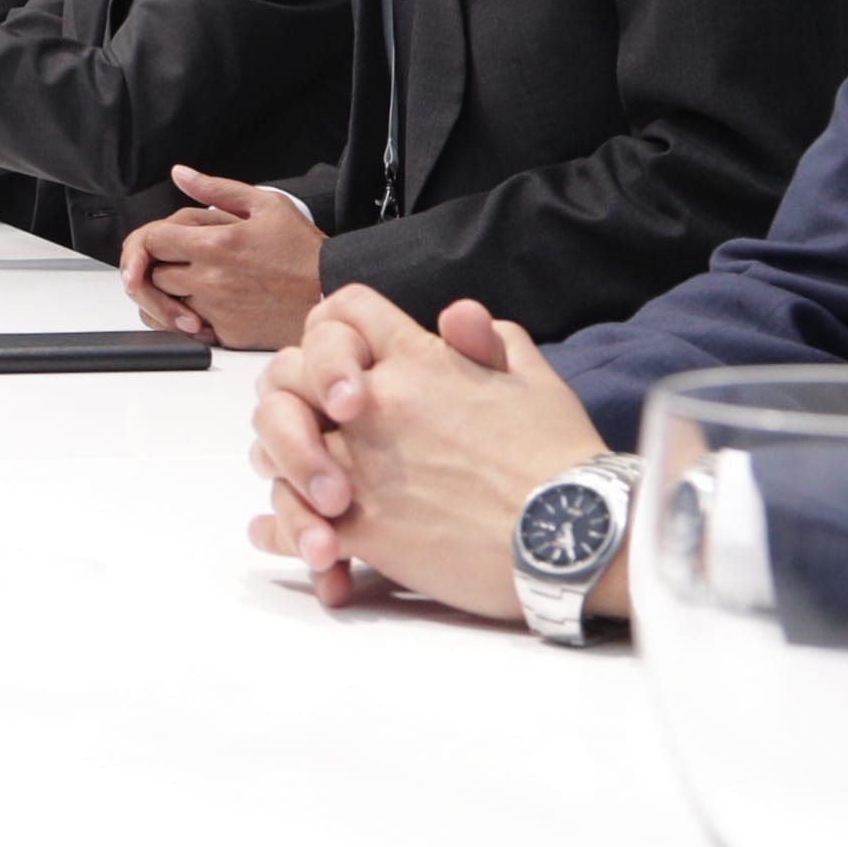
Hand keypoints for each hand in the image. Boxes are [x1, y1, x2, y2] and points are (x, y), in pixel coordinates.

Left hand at [118, 166, 324, 348]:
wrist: (332, 290)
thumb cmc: (304, 250)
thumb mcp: (266, 204)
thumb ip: (216, 189)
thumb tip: (181, 175)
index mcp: (216, 244)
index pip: (153, 240)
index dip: (148, 240)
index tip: (159, 242)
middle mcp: (211, 279)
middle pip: (153, 274)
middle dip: (156, 266)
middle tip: (172, 262)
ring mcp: (217, 310)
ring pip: (164, 304)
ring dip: (167, 293)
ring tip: (185, 282)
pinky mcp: (226, 335)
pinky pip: (184, 330)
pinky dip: (182, 320)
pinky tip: (197, 307)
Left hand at [242, 289, 607, 619]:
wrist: (572, 534)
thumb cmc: (560, 456)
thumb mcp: (533, 375)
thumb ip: (488, 338)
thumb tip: (454, 316)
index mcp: (417, 361)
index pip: (344, 311)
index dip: (334, 329)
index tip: (343, 359)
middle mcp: (376, 406)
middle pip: (287, 374)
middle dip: (290, 395)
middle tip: (309, 422)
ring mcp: (360, 468)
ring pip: (275, 449)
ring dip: (279, 462)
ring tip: (299, 482)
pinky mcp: (361, 530)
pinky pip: (293, 525)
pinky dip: (282, 531)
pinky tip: (285, 535)